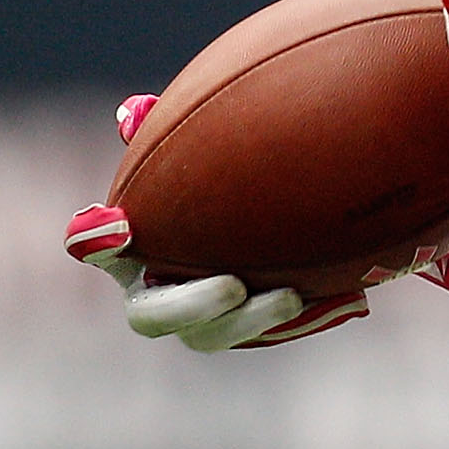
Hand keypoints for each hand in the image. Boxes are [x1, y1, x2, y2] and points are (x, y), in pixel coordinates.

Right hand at [63, 93, 366, 350]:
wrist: (277, 219)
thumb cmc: (221, 178)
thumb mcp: (199, 152)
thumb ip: (167, 135)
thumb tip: (131, 111)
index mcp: (130, 246)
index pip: (96, 245)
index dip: (96, 240)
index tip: (116, 227)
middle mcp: (154, 290)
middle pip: (153, 316)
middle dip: (191, 305)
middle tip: (233, 285)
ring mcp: (202, 320)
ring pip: (213, 337)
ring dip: (252, 322)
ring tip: (292, 296)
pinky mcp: (253, 331)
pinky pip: (274, 336)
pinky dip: (310, 317)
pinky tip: (352, 298)